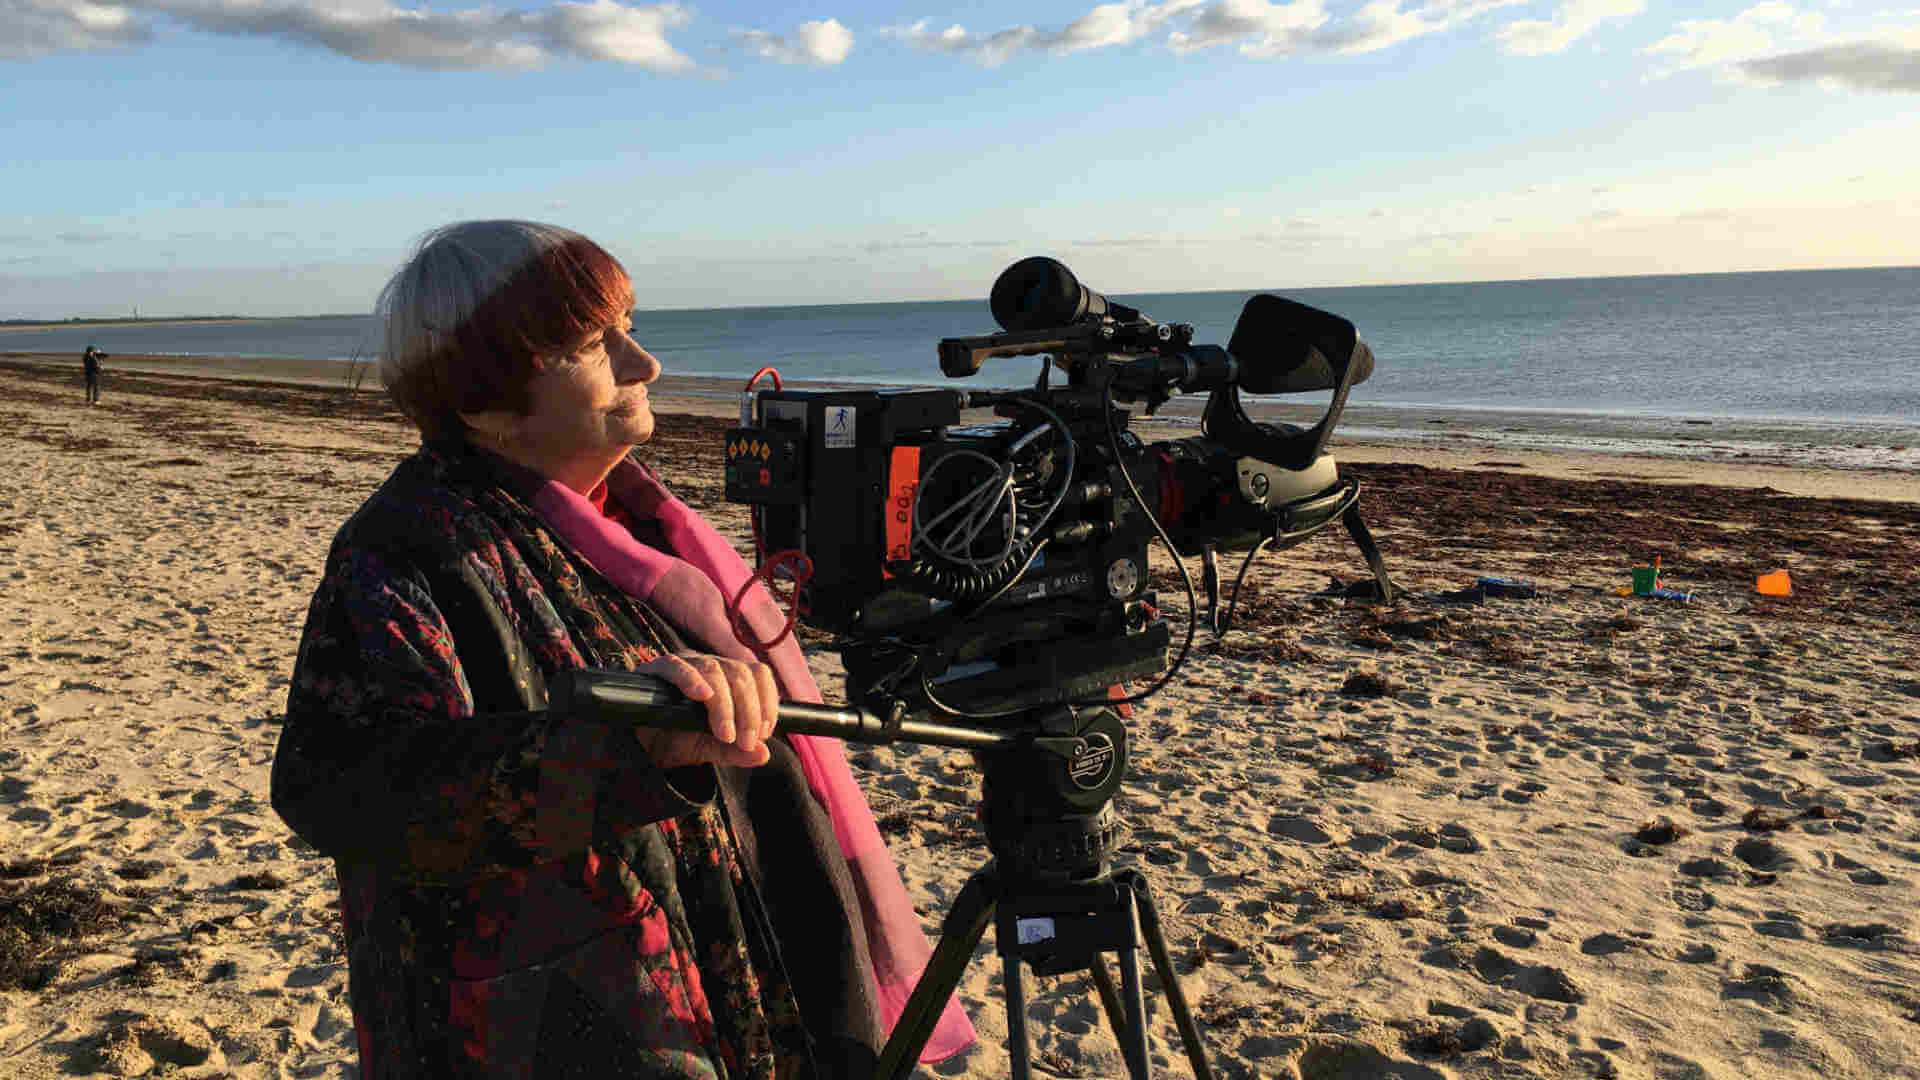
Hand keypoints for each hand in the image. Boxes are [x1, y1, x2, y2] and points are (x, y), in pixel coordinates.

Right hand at [629, 652, 778, 768]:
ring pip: (714, 670)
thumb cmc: (676, 741)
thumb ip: (735, 752)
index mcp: (729, 678)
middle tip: (745, 742)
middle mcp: (711, 666)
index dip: (767, 701)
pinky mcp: (658, 669)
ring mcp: (686, 664)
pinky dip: (690, 679)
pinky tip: (701, 696)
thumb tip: (764, 755)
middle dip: (749, 712)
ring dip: (725, 705)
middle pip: (741, 674)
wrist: (639, 745)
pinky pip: (676, 667)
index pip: (758, 674)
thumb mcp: (709, 750)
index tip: (765, 733)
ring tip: (725, 734)